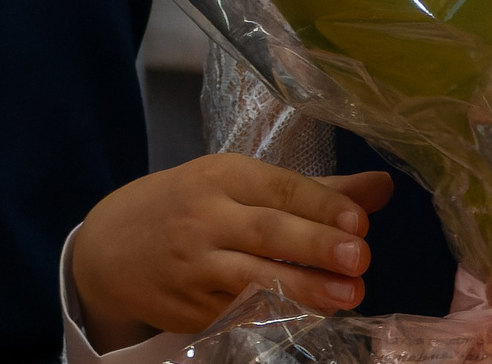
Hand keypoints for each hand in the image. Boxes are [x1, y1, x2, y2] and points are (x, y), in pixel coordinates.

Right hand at [68, 154, 394, 348]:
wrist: (109, 248)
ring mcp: (195, 266)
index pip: (277, 187)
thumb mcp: (235, 185)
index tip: (359, 220)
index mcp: (220, 176)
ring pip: (254, 277)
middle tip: (359, 256)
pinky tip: (309, 315)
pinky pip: (239, 312)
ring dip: (304, 287)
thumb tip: (382, 188)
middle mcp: (205, 217)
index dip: (318, 204)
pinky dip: (277, 314)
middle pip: (265, 230)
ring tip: (348, 294)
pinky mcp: (192, 308)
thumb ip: (311, 190)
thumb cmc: (186, 207)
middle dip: (314, 244)